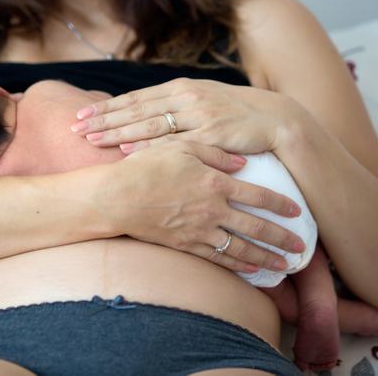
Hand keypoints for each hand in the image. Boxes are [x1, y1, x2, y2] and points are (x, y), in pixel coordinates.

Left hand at [70, 77, 299, 154]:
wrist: (276, 119)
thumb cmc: (234, 113)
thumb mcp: (201, 101)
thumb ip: (172, 106)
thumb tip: (142, 116)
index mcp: (180, 89)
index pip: (135, 99)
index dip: (106, 107)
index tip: (81, 114)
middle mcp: (186, 98)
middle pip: (135, 110)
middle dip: (103, 119)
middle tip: (75, 127)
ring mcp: (199, 115)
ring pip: (149, 124)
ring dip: (117, 132)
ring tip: (91, 138)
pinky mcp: (212, 134)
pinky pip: (175, 142)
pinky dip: (149, 146)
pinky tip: (127, 150)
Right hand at [100, 140, 304, 272]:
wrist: (117, 197)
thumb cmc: (146, 167)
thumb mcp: (180, 148)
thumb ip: (214, 153)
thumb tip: (242, 163)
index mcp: (215, 183)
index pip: (258, 195)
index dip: (280, 204)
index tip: (297, 212)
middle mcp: (213, 210)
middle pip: (256, 227)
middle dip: (282, 238)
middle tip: (301, 247)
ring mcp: (199, 231)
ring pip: (241, 248)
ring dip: (265, 258)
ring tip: (284, 266)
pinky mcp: (185, 245)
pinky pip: (217, 258)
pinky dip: (237, 265)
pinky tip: (251, 271)